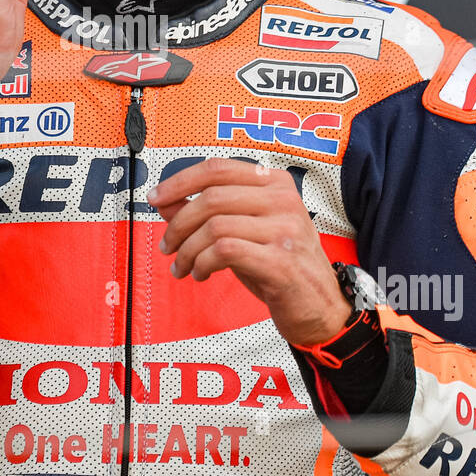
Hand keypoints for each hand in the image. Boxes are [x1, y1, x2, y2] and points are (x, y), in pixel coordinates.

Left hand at [148, 157, 353, 346]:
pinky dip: (202, 263)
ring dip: (187, 250)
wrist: (320, 306)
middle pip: (212, 197)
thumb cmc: (279, 265)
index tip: (155, 198)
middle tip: (167, 246)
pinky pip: (225, 251)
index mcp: (275, 183)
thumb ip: (208, 212)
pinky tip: (200, 274)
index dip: (180, 181)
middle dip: (179, 224)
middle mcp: (284, 200)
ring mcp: (285, 230)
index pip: (218, 169)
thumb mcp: (244, 231)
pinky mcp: (281, 261)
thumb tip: (165, 201)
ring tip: (182, 266)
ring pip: (215, 226)